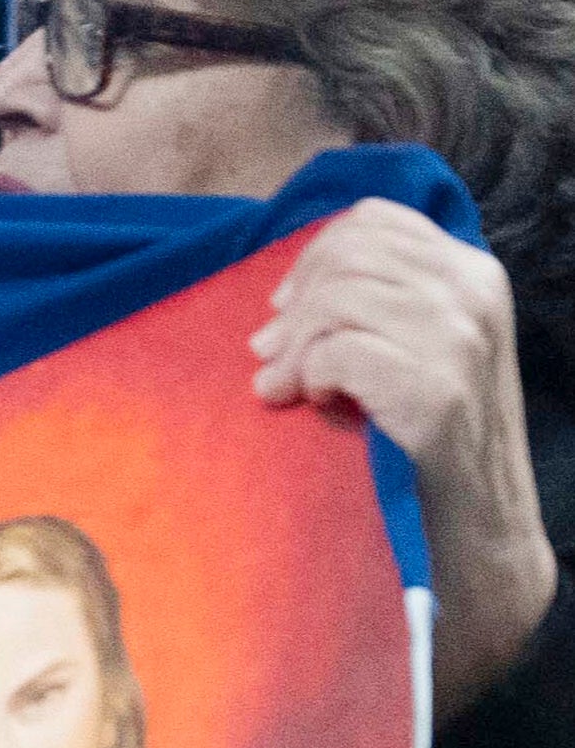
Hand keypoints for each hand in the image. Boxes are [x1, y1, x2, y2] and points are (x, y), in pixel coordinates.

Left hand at [259, 202, 555, 720]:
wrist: (478, 526)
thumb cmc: (433, 436)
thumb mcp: (421, 349)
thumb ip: (377, 306)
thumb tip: (279, 301)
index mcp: (474, 274)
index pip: (376, 220)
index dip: (316, 254)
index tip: (288, 304)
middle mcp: (476, 295)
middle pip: (350, 254)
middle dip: (297, 303)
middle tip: (269, 353)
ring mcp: (462, 341)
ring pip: (339, 297)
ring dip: (295, 345)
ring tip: (283, 384)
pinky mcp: (437, 390)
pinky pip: (339, 350)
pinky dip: (309, 375)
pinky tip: (312, 403)